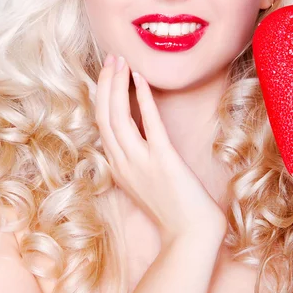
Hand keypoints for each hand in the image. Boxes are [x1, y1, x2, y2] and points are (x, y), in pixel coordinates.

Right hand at [95, 54, 226, 245]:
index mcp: (118, 166)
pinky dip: (143, 99)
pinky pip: (149, 123)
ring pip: (117, 116)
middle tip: (111, 57)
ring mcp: (140, 162)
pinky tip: (141, 79)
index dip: (102, 95)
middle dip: (105, 83)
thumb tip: (140, 132)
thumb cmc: (175, 208)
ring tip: (121, 61)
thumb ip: (138, 157)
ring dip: (117, 85)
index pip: (101, 123)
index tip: (108, 72)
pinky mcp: (163, 160)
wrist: (191, 234)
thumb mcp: (147, 180)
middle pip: (103, 115)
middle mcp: (122, 163)